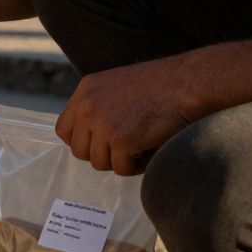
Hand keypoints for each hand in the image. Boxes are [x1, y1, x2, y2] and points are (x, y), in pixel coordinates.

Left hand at [56, 55, 198, 175]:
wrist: (187, 82)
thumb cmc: (160, 85)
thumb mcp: (115, 86)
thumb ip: (97, 106)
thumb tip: (88, 137)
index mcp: (84, 91)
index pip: (64, 130)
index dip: (82, 142)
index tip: (101, 144)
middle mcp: (87, 106)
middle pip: (79, 150)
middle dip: (101, 154)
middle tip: (124, 149)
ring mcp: (102, 123)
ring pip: (98, 162)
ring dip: (119, 161)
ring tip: (139, 148)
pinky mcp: (121, 139)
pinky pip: (121, 168)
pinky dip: (136, 166)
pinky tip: (149, 151)